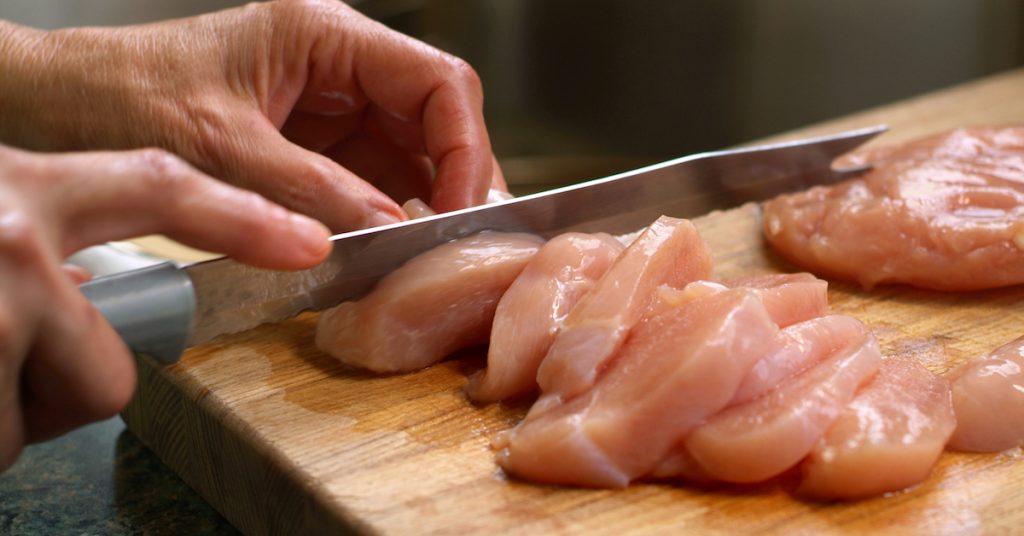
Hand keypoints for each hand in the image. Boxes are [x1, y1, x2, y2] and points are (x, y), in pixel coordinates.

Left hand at [0, 0, 504, 231]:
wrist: (57, 108)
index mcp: (325, 36)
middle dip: (454, 184)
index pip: (436, 82)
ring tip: (428, 260)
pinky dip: (386, 222)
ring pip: (412, 159)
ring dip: (423, 209)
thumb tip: (388, 231)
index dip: (464, 147)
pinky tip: (390, 254)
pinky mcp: (314, 152)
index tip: (458, 211)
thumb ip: (309, 190)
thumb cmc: (120, 96)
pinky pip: (372, 185)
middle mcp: (340, 69)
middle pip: (436, 122)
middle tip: (458, 246)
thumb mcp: (219, 147)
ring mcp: (330, 113)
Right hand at [0, 144, 329, 469]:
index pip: (162, 190)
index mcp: (32, 188)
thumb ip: (47, 232)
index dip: (243, 221)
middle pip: (120, 366)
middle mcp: (17, 239)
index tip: (312, 245)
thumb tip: (85, 282)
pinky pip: (8, 439)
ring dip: (17, 402)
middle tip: (18, 360)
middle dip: (83, 381)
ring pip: (71, 403)